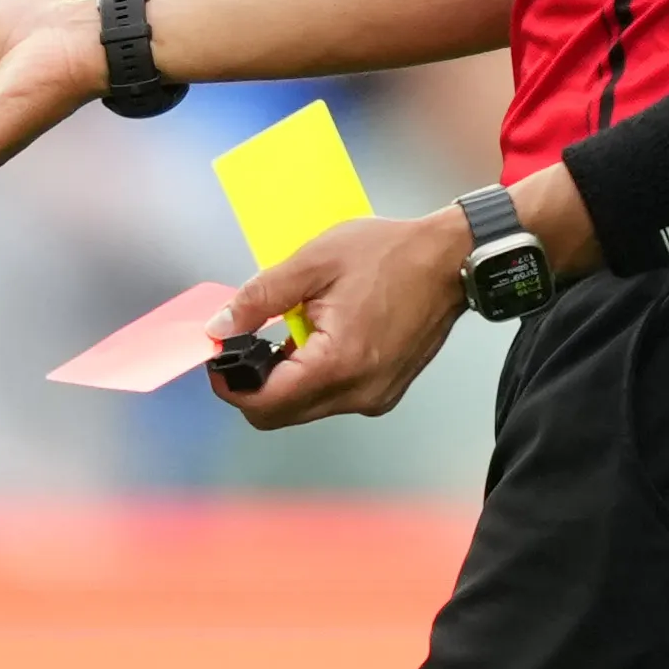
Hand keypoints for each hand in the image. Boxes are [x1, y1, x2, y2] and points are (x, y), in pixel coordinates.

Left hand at [213, 206, 471, 428]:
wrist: (450, 260)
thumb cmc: (388, 253)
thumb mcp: (313, 262)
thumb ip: (259, 298)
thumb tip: (218, 327)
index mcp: (338, 363)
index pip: (264, 403)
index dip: (230, 385)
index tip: (219, 358)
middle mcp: (358, 393)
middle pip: (280, 415)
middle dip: (253, 384)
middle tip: (247, 342)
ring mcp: (374, 397)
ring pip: (304, 409)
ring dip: (284, 380)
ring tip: (292, 332)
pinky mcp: (384, 393)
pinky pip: (331, 399)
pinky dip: (312, 377)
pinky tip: (319, 339)